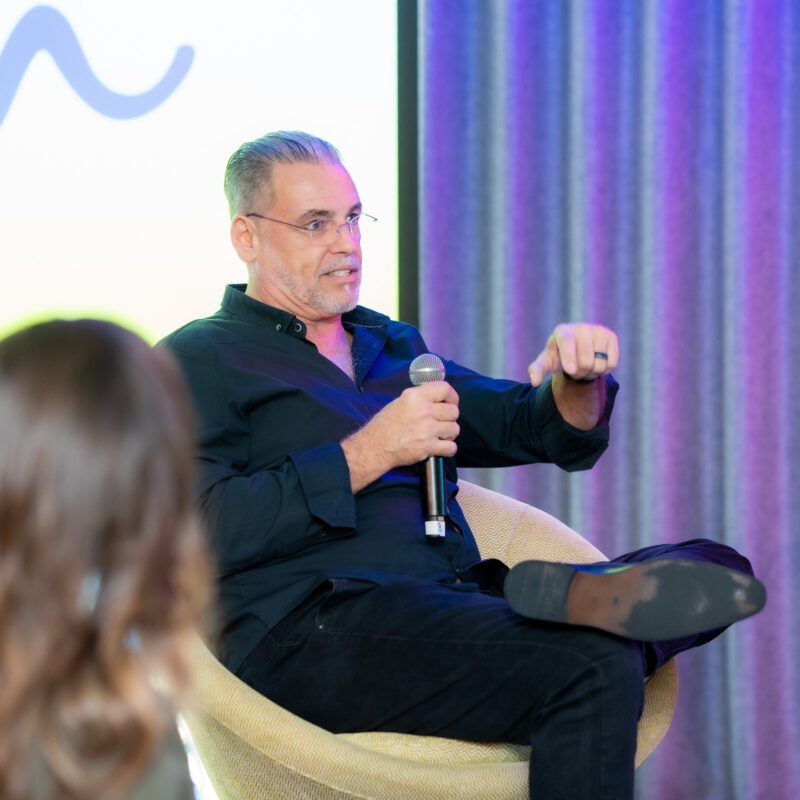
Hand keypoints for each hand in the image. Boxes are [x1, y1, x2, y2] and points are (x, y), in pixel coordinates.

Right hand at [342, 382, 459, 491]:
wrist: (375, 446)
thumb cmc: (384, 425)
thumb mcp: (400, 401)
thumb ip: (421, 398)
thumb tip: (438, 398)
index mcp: (415, 396)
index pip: (445, 388)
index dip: (452, 396)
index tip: (451, 402)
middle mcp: (423, 410)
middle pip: (453, 411)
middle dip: (449, 418)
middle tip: (441, 422)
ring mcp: (427, 429)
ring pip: (454, 429)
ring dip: (449, 433)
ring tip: (439, 435)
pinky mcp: (428, 447)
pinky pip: (451, 447)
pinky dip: (448, 449)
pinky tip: (440, 447)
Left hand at [527, 323, 618, 386]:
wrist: (576, 347)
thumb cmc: (558, 356)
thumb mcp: (546, 362)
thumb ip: (537, 370)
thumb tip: (534, 382)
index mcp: (563, 331)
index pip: (567, 342)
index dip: (569, 357)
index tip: (570, 370)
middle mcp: (582, 328)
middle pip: (586, 361)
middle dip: (580, 374)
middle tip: (574, 371)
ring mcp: (598, 330)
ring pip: (600, 364)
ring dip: (592, 373)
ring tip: (585, 366)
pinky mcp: (611, 336)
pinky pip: (612, 363)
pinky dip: (605, 370)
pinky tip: (597, 362)